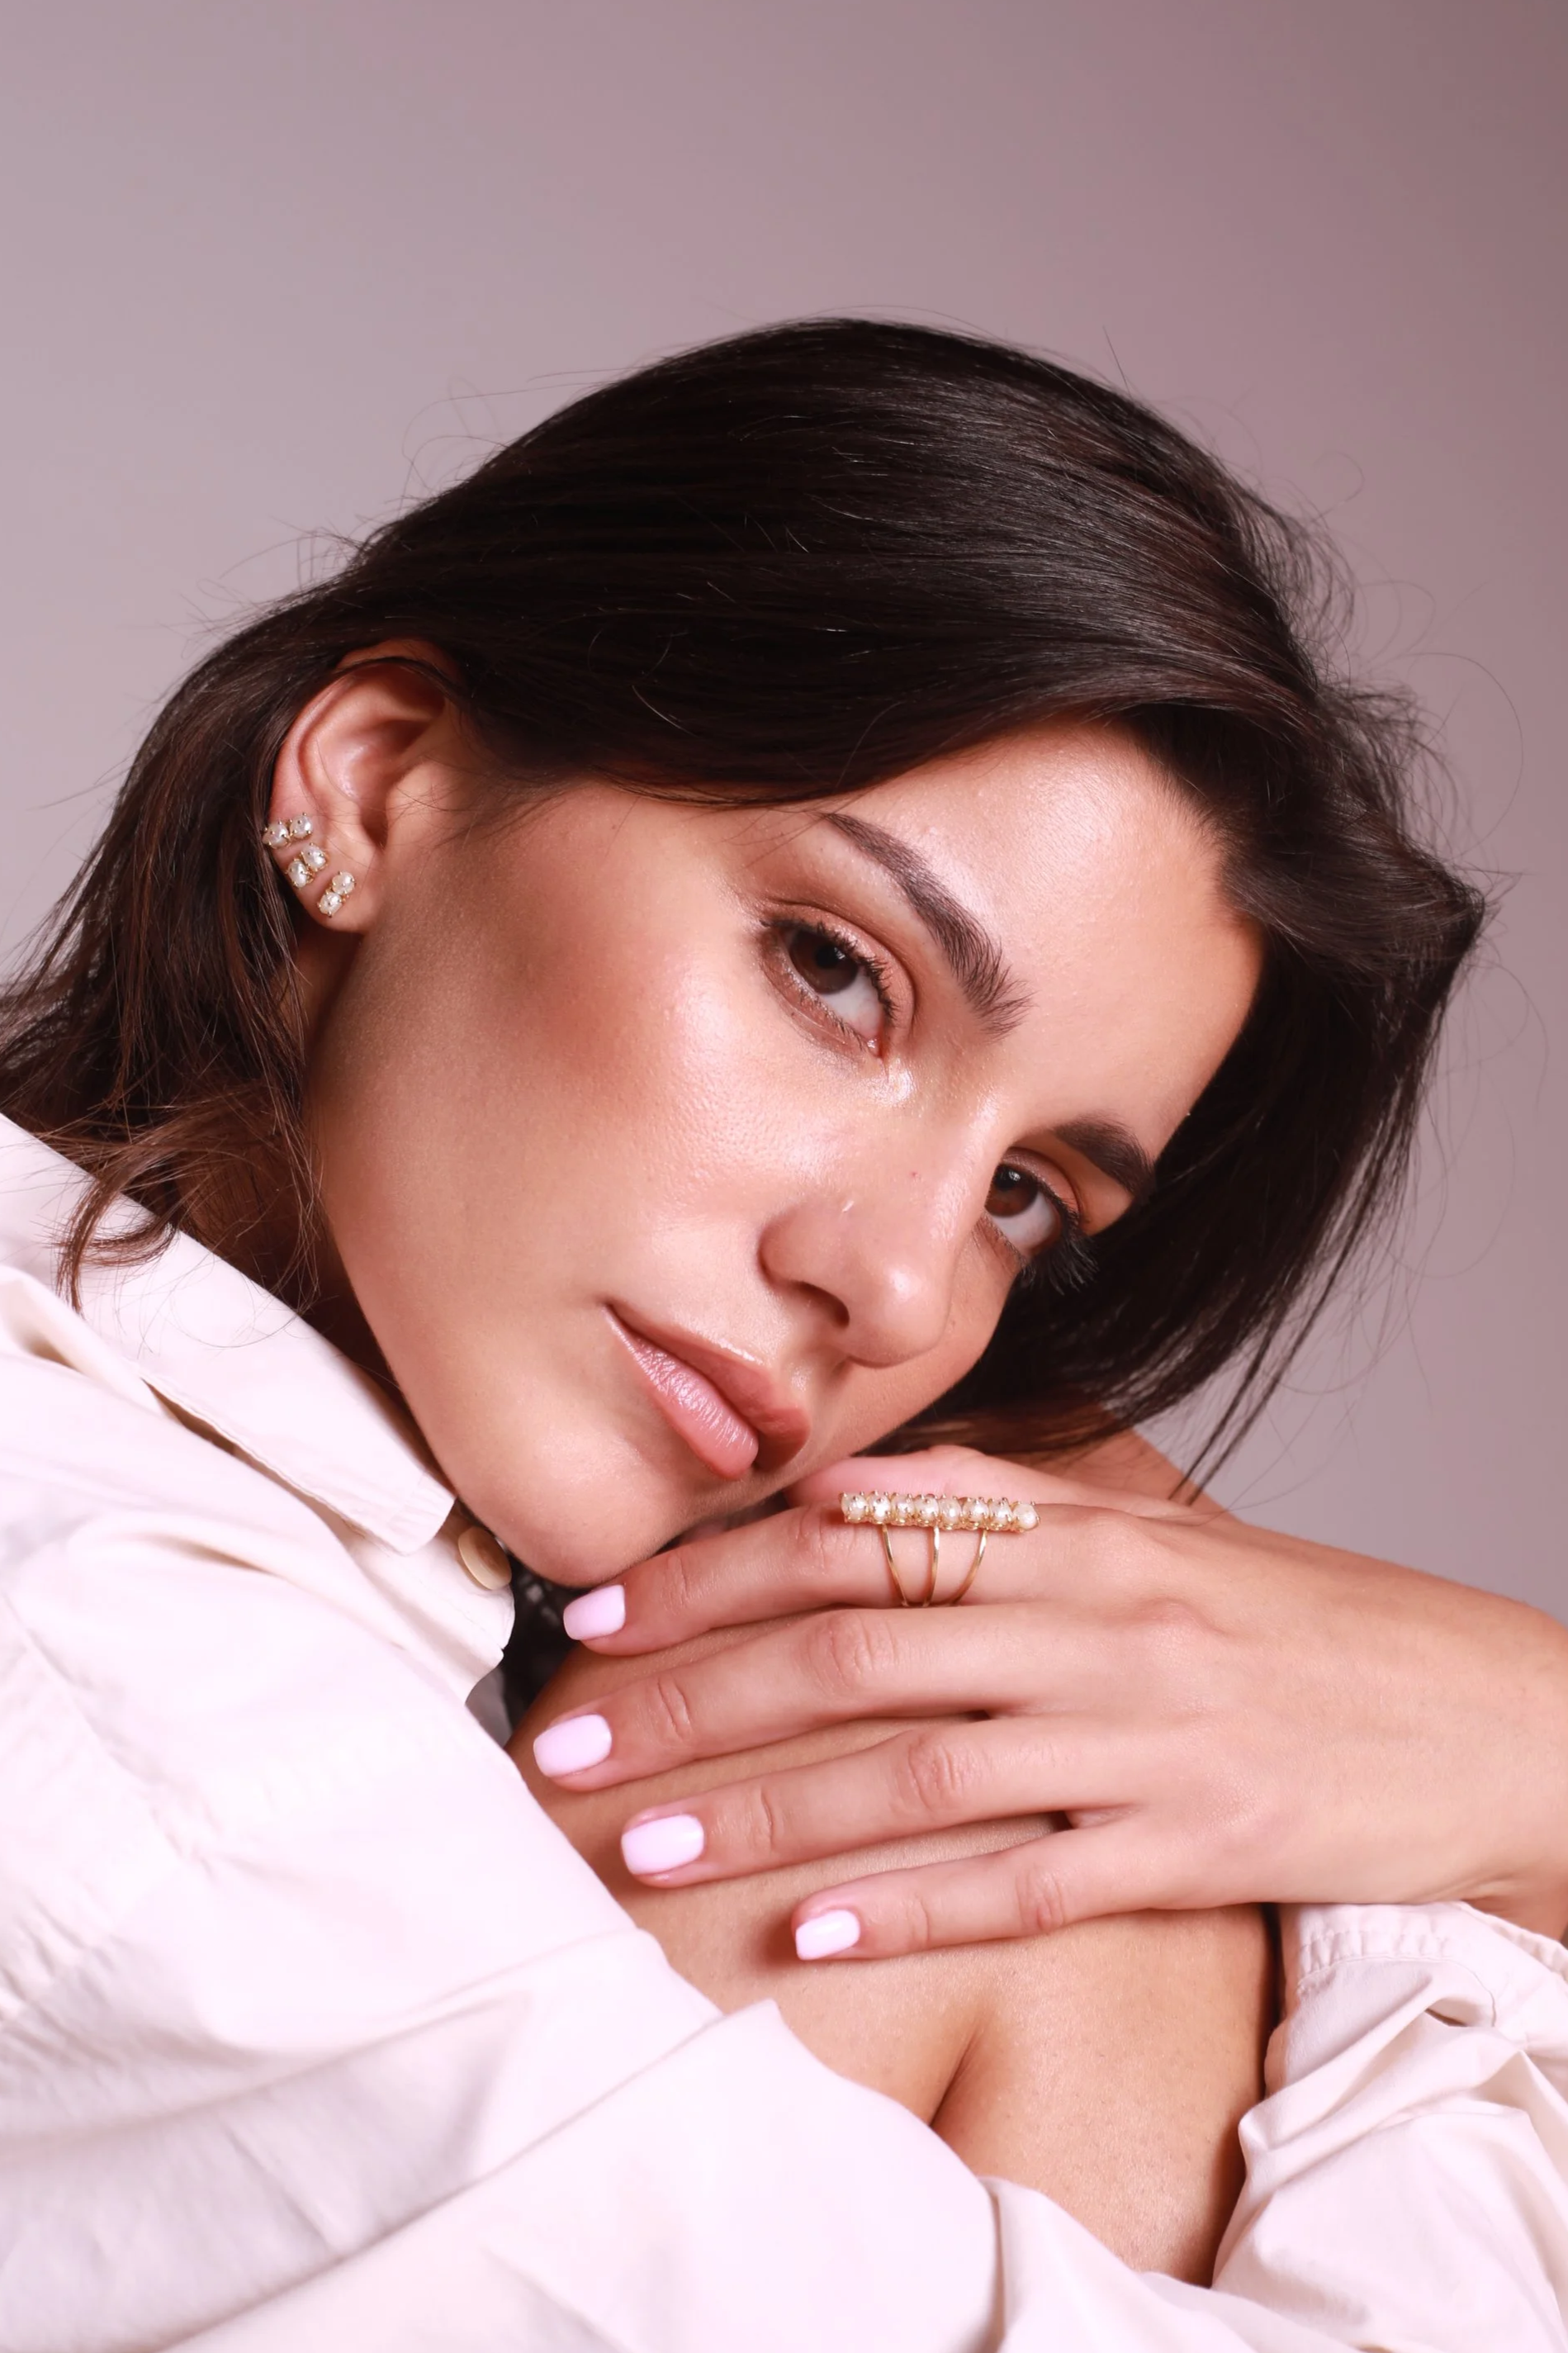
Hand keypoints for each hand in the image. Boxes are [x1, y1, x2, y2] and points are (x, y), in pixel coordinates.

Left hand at [529, 1445, 1567, 1957]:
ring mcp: (1140, 1740)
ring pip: (915, 1770)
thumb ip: (1006, 1509)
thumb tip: (844, 1495)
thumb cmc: (1300, 1623)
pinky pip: (1022, 1884)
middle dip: (692, 1697)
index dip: (713, 1573)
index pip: (857, 1541)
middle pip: (854, 1653)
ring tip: (644, 1848)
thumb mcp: (1158, 1536)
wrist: (1482, 1714)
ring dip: (766, 1812)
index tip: (600, 1612)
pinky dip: (907, 1907)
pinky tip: (806, 1935)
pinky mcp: (1188, 1847)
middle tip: (567, 1740)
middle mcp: (1093, 1625)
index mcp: (1078, 1537)